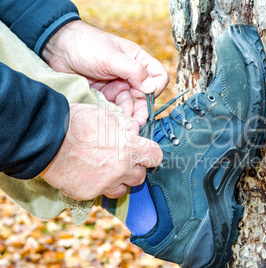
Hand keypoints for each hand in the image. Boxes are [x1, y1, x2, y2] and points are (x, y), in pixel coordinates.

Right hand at [40, 104, 162, 200]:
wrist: (46, 138)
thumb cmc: (77, 122)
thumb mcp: (108, 115)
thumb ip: (126, 127)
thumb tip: (133, 132)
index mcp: (130, 148)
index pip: (156, 157)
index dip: (150, 153)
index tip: (144, 151)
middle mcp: (122, 170)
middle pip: (140, 176)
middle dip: (133, 168)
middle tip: (120, 159)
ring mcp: (105, 185)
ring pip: (122, 189)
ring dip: (118, 181)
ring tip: (104, 169)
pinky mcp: (88, 194)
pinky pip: (99, 194)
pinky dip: (96, 186)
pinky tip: (86, 174)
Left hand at [42, 20, 168, 125]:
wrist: (57, 48)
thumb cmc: (86, 45)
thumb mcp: (112, 56)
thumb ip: (134, 71)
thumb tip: (152, 87)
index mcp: (138, 61)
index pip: (158, 77)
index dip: (155, 88)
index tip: (141, 94)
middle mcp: (131, 75)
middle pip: (145, 96)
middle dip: (142, 109)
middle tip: (136, 122)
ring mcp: (117, 86)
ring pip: (131, 105)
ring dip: (128, 115)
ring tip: (123, 124)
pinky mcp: (105, 96)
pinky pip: (115, 109)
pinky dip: (115, 116)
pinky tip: (111, 121)